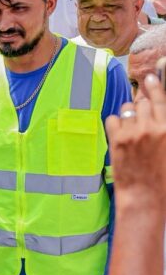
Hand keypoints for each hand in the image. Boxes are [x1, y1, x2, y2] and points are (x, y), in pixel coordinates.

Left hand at [105, 74, 165, 205]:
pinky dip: (116, 124)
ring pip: (127, 109)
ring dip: (129, 114)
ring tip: (131, 127)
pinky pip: (113, 119)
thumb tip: (157, 118)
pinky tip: (120, 134)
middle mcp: (151, 127)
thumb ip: (164, 130)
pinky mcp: (117, 139)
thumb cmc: (163, 178)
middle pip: (143, 102)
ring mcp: (132, 132)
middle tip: (141, 114)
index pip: (160, 99)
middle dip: (142, 106)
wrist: (145, 197)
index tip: (150, 78)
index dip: (155, 86)